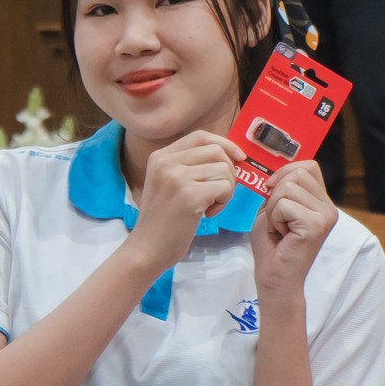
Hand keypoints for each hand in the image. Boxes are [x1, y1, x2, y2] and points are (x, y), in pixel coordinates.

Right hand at [123, 131, 245, 274]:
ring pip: (223, 169)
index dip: (224, 143)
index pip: (200, 136)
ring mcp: (177, 177)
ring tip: (210, 205)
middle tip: (219, 193)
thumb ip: (189, 166)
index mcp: (160, 156)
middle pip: (216, 151)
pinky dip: (223, 201)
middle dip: (228, 171)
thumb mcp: (167, 184)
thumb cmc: (161, 221)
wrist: (146, 249)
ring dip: (225, 189)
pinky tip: (208, 213)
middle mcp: (166, 162)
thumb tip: (229, 156)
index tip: (238, 157)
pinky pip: (224, 188)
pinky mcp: (189, 195)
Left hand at [249, 161, 337, 301]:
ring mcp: (325, 215)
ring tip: (279, 229)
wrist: (274, 279)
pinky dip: (274, 219)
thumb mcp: (272, 209)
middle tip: (277, 220)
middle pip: (297, 173)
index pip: (308, 166)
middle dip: (275, 194)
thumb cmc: (272, 247)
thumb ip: (278, 188)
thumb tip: (276, 169)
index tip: (270, 189)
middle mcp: (328, 207)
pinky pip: (283, 205)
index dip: (285, 171)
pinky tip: (281, 236)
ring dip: (273, 209)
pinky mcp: (316, 224)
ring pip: (287, 188)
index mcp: (321, 202)